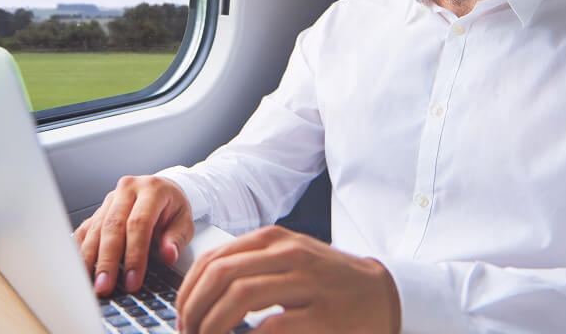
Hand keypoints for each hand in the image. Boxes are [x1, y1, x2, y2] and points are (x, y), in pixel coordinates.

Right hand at [73, 175, 193, 296]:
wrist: (163, 189)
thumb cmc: (173, 207)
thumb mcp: (185, 222)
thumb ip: (176, 239)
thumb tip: (168, 256)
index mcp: (151, 189)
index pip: (139, 223)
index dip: (135, 254)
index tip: (133, 280)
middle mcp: (127, 190)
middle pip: (112, 226)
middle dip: (107, 261)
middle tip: (105, 286)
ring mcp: (110, 199)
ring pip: (95, 229)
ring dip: (90, 259)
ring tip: (90, 283)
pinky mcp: (98, 210)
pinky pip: (85, 230)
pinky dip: (81, 250)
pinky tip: (80, 267)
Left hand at [176, 225, 400, 333]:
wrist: (383, 293)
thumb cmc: (330, 280)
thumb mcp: (289, 259)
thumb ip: (252, 265)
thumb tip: (201, 291)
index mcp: (274, 240)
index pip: (214, 258)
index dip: (188, 289)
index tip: (182, 313)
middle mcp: (288, 254)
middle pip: (220, 275)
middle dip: (193, 308)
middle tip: (187, 331)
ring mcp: (306, 283)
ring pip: (239, 296)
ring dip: (212, 325)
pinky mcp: (320, 315)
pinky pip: (269, 327)